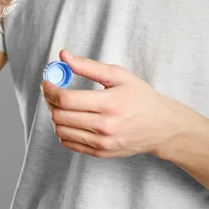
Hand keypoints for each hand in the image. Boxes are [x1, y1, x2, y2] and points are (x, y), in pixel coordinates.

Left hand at [41, 50, 193, 157]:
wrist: (162, 127)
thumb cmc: (141, 98)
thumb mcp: (118, 76)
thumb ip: (88, 66)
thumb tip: (64, 56)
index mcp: (109, 104)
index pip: (66, 99)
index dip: (50, 90)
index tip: (47, 82)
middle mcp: (105, 126)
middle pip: (60, 115)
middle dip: (50, 101)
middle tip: (53, 92)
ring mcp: (102, 142)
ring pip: (61, 130)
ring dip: (55, 116)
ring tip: (62, 106)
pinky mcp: (101, 152)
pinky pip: (69, 143)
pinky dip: (64, 130)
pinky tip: (71, 120)